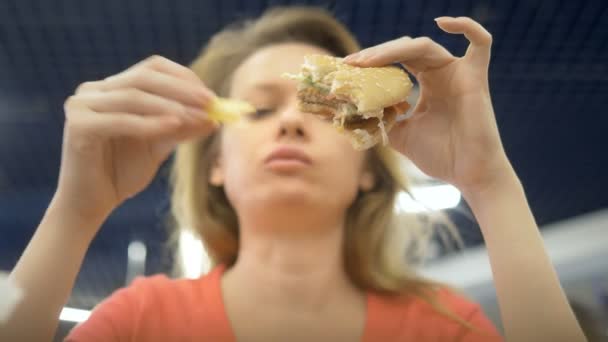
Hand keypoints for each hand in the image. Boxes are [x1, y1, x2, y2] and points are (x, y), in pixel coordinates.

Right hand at [56, 55, 216, 225]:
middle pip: (143, 77)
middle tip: (210, 103)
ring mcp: (81, 105)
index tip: (212, 97)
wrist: (91, 204)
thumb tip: (214, 118)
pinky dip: (149, 123)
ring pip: (133, 96)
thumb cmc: (122, 173)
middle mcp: (93, 91)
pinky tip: (173, 126)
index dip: (184, 78)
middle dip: (181, 89)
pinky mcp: (77, 126)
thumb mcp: (159, 146)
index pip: (152, 68)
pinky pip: (119, 120)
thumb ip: (181, 129)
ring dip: (170, 105)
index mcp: (112, 88)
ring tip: (197, 117)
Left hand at [345, 17, 512, 193]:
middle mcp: (442, 74)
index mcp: (427, 84)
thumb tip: (353, 112)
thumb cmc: (441, 156)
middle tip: (351, 64)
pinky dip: (467, 26)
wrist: (468, 175)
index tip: (346, 67)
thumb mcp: (401, 136)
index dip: (372, 60)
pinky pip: (481, 42)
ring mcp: (460, 73)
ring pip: (424, 46)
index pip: (396, 61)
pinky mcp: (476, 77)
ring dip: (392, 50)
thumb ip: (382, 120)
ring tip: (367, 61)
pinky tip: (442, 22)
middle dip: (376, 54)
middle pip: (405, 50)